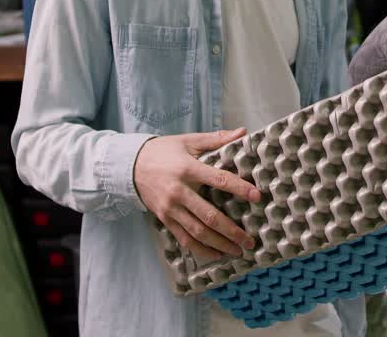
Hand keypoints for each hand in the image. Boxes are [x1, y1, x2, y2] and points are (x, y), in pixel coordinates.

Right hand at [134, 128, 261, 262]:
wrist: (130, 166)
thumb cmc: (164, 151)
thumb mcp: (188, 141)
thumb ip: (216, 139)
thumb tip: (242, 132)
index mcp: (188, 169)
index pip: (219, 180)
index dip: (239, 188)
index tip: (257, 196)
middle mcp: (179, 192)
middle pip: (209, 216)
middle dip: (232, 231)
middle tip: (250, 241)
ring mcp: (171, 208)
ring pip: (197, 232)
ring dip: (219, 244)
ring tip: (237, 252)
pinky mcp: (164, 219)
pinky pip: (184, 239)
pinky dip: (201, 250)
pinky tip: (216, 255)